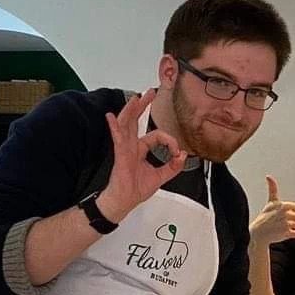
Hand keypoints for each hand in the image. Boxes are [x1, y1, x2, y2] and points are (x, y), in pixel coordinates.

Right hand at [99, 90, 187, 221]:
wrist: (124, 202)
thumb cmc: (135, 190)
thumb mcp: (160, 177)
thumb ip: (172, 167)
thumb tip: (183, 155)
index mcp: (140, 149)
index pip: (156, 136)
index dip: (169, 141)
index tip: (177, 151)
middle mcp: (131, 146)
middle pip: (135, 121)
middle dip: (142, 106)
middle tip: (149, 92)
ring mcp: (124, 149)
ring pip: (127, 125)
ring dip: (131, 110)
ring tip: (135, 98)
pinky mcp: (120, 156)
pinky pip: (118, 139)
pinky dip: (115, 128)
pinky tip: (111, 117)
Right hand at [249, 175, 294, 245]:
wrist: (259, 232)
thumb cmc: (265, 217)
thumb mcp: (271, 202)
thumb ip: (273, 189)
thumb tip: (268, 176)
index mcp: (285, 205)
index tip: (291, 214)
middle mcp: (286, 214)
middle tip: (288, 222)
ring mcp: (286, 223)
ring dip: (294, 228)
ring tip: (285, 227)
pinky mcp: (286, 233)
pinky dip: (293, 234)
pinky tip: (285, 232)